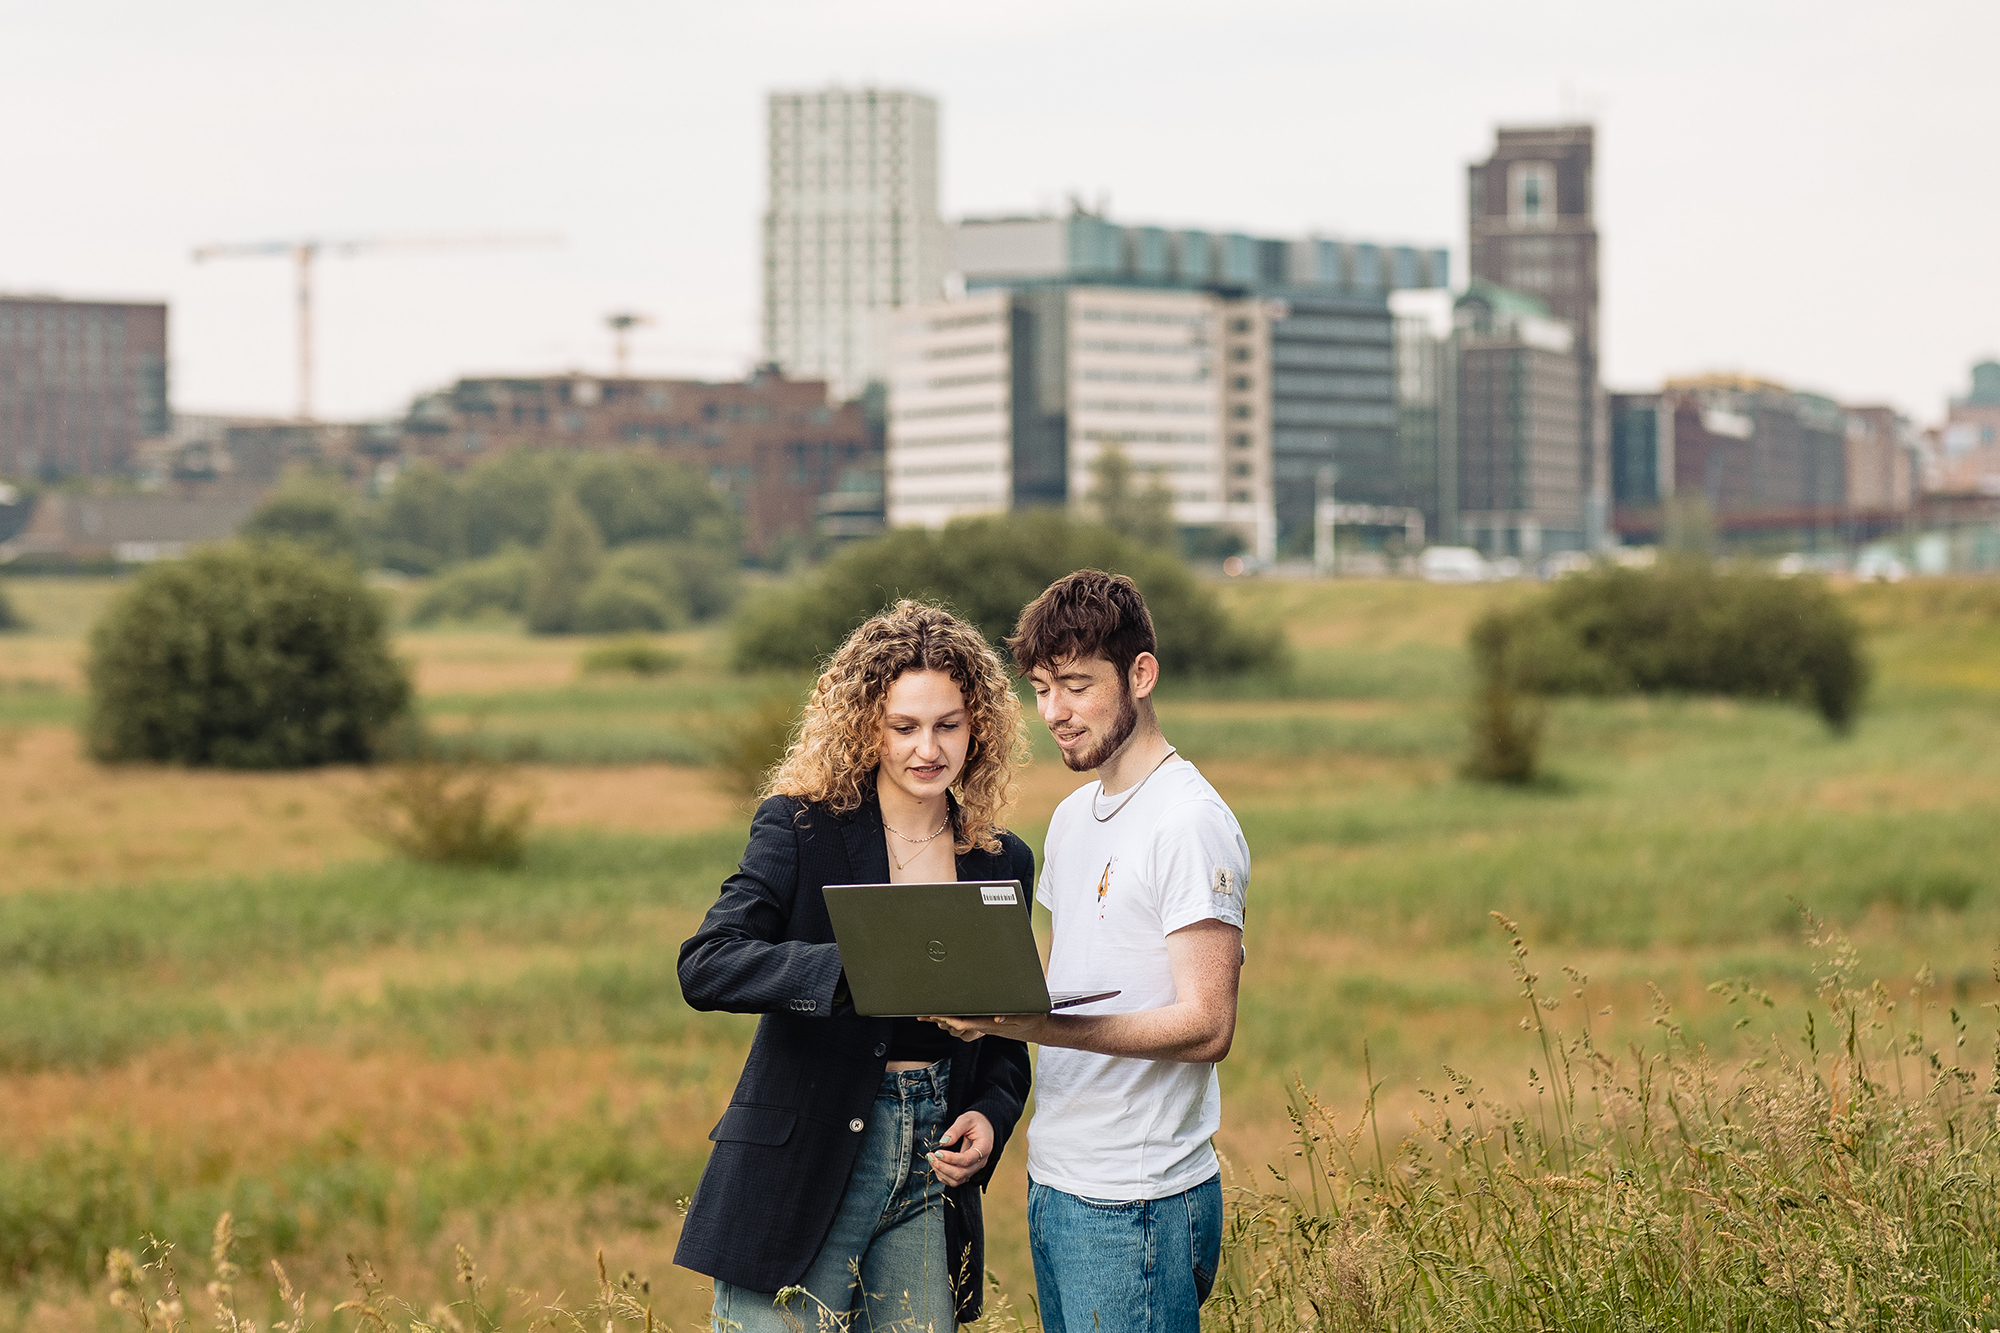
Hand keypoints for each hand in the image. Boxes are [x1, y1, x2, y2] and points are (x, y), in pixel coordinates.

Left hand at [925, 1013, 1049, 1042]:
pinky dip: (956, 1018)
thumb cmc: (1032, 1021)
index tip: (936, 1016)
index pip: (966, 1023)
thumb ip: (1011, 1016)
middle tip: (923, 1014)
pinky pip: (968, 1022)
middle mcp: (985, 1026)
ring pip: (961, 1024)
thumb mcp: (1025, 1016)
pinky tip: (949, 1015)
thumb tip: (997, 1017)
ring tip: (930, 1014)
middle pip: (958, 1024)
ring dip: (945, 1020)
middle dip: (940, 1019)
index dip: (950, 1020)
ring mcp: (986, 1025)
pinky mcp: (988, 1023)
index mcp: (990, 1024)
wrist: (1038, 1028)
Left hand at [926, 1111, 994, 1186]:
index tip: (938, 1152)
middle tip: (930, 1155)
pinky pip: (954, 1181)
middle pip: (962, 1174)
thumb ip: (955, 1130)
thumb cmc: (975, 1122)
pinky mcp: (967, 1171)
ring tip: (931, 1159)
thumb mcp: (966, 1120)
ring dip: (941, 1173)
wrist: (983, 1126)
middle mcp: (980, 1162)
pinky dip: (943, 1176)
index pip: (968, 1160)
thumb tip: (942, 1142)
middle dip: (943, 1167)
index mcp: (984, 1147)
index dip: (951, 1158)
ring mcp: (974, 1168)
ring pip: (957, 1180)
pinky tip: (936, 1164)